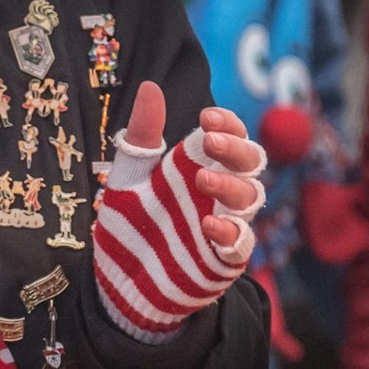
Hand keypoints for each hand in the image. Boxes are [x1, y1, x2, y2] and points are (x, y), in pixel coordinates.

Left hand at [94, 82, 265, 343]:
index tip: (208, 117)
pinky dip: (231, 233)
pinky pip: (241, 244)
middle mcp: (217, 194)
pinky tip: (211, 225)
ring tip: (202, 179)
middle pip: (251, 162)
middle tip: (210, 140)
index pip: (230, 136)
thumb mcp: (128, 177)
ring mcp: (224, 226)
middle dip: (236, 148)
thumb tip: (150, 87)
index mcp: (197, 167)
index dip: (228, 123)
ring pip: (251, 198)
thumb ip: (142, 136)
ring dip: (232, 185)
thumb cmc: (128, 224)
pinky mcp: (222, 260)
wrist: (117, 281)